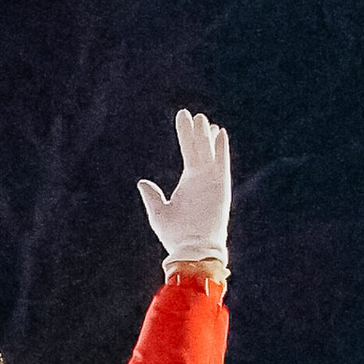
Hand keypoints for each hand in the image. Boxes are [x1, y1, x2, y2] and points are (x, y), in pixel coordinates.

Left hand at [137, 109, 231, 267]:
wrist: (193, 249)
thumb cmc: (176, 236)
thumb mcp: (159, 213)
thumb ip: (152, 196)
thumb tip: (143, 182)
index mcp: (189, 182)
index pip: (189, 150)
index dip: (185, 133)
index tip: (183, 116)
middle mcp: (202, 178)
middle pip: (200, 148)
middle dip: (197, 131)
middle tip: (195, 114)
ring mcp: (212, 181)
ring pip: (210, 152)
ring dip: (207, 136)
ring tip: (204, 119)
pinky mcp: (220, 186)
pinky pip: (221, 163)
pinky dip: (221, 148)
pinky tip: (220, 133)